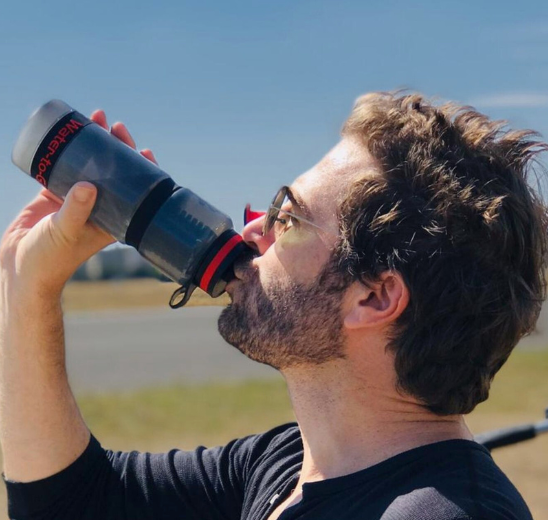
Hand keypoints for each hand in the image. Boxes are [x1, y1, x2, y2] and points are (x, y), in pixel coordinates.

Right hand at [0, 110, 157, 298]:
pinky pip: (65, 168)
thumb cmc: (50, 259)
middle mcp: (100, 209)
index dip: (142, 171)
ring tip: (97, 120)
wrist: (20, 268)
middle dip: (117, 149)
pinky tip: (71, 134)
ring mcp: (78, 201)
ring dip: (95, 145)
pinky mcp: (56, 196)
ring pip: (91, 167)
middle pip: (115, 173)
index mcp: (113, 221)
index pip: (135, 192)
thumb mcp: (65, 232)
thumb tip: (89, 186)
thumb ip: (76, 210)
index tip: (144, 150)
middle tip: (116, 126)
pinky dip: (68, 151)